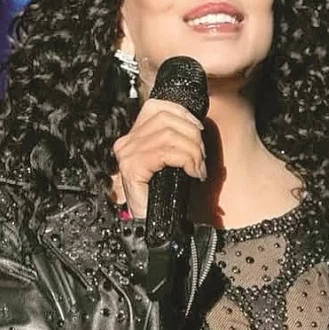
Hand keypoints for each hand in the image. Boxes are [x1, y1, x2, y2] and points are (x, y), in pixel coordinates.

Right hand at [111, 99, 206, 218]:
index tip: (198, 127)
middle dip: (192, 135)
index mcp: (133, 136)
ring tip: (198, 167)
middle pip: (166, 119)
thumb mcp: (170, 161)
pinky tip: (192, 172)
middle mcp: (127, 142)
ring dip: (193, 151)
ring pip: (170, 136)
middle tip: (201, 157)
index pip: (157, 107)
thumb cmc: (162, 195)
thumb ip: (175, 140)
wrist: (152, 223)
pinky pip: (167, 153)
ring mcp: (128, 154)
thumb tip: (196, 127)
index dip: (182, 113)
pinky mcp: (133, 167)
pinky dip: (186, 160)